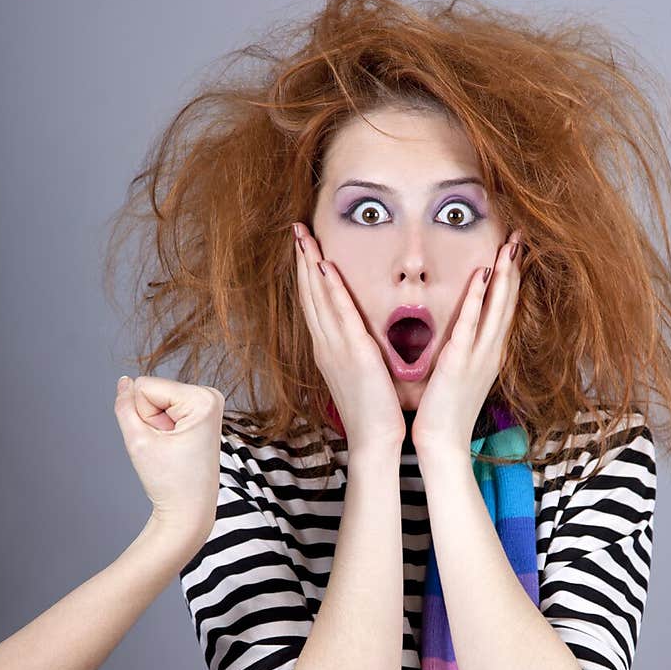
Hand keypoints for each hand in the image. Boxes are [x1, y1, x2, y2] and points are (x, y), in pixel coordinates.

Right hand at [113, 375, 224, 543]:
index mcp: (203, 398)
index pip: (145, 386)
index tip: (164, 442)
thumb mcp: (138, 440)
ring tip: (173, 448)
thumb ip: (124, 406)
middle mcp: (210, 396)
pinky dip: (164, 428)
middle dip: (151, 420)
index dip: (144, 417)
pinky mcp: (202, 413)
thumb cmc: (169, 481)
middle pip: (152, 390)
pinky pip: (166, 408)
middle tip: (168, 448)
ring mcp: (208, 404)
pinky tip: (177, 446)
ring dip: (156, 425)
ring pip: (156, 399)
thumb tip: (124, 381)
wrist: (189, 510)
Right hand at [293, 223, 405, 456]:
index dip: (306, 273)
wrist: (374, 440)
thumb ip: (355, 350)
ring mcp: (336, 348)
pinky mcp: (355, 353)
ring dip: (311, 265)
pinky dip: (331, 290)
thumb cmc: (372, 411)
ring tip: (304, 237)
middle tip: (296, 229)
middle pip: (309, 294)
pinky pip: (340, 314)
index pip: (313, 303)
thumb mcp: (359, 373)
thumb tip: (358, 334)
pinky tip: (326, 267)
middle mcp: (326, 345)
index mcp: (327, 349)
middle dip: (302, 260)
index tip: (303, 247)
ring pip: (318, 298)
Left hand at [411, 230, 522, 456]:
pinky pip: (471, 323)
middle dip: (515, 267)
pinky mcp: (461, 361)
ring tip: (510, 245)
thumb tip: (463, 333)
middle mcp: (492, 351)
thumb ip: (466, 351)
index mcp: (492, 353)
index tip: (515, 251)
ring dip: (504, 274)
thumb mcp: (462, 375)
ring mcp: (480, 356)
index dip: (512, 278)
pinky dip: (478, 297)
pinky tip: (482, 274)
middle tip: (519, 235)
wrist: (443, 443)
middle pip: (508, 301)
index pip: (505, 308)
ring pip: (497, 307)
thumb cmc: (447, 412)